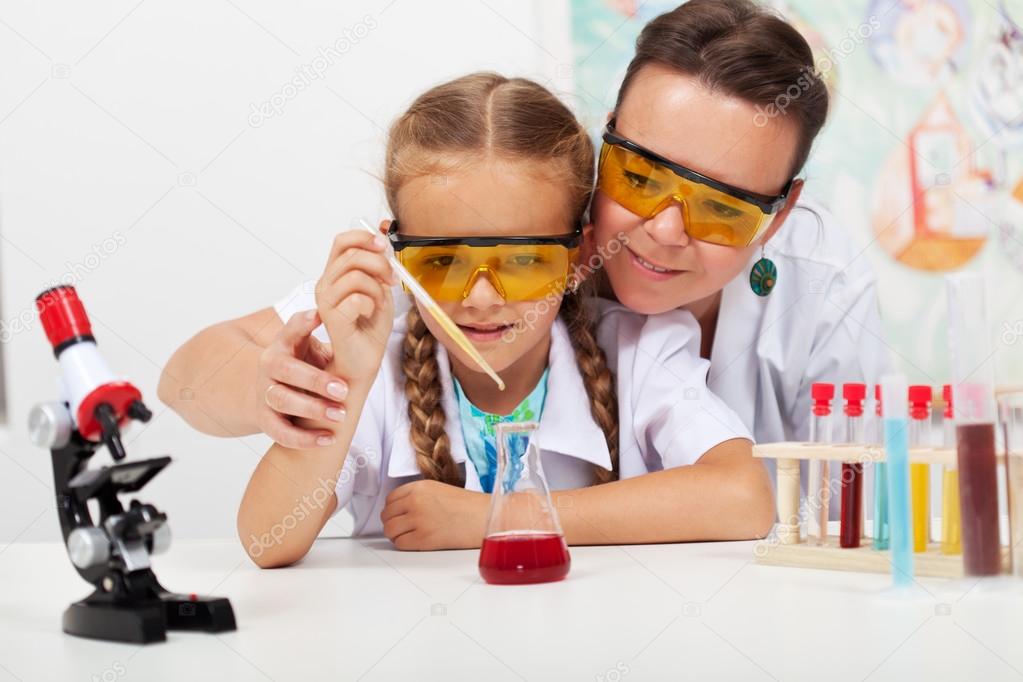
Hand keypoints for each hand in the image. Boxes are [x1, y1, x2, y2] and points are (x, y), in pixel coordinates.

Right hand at [257, 309, 348, 448]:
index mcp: (282, 344)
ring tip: (341, 415)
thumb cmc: (302, 361)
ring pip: (281, 400)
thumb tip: (330, 308)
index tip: (321, 320)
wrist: (274, 390)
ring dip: (312, 409)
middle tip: (344, 390)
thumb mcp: (307, 341)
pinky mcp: (265, 419)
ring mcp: (264, 393)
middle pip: (285, 371)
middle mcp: (268, 367)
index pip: (289, 332)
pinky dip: (303, 438)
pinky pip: (280, 432)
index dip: (303, 327)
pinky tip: (329, 438)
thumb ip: (317, 328)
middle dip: (315, 380)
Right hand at [315, 230, 395, 385]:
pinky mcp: (332, 319)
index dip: (365, 237)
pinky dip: (372, 304)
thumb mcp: (380, 289)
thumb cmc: (370, 329)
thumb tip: (382, 236)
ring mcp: (325, 302)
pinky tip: (371, 314)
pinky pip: (358, 298)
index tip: (384, 246)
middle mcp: (325, 285)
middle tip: (391, 281)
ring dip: (377, 289)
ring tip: (379, 304)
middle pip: (352, 255)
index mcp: (334, 275)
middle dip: (380, 264)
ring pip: (356, 275)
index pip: (342, 241)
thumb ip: (379, 265)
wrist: (364, 362)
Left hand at [380, 480, 489, 549]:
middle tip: (403, 527)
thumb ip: (418, 495)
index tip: (398, 515)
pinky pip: (400, 543)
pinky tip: (416, 542)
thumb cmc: (468, 506)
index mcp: (419, 487)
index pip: (390, 499)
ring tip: (409, 535)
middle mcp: (415, 501)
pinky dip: (405, 545)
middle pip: (387, 515)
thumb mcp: (439, 489)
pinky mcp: (423, 538)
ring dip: (396, 535)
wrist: (483, 518)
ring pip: (390, 530)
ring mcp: (418, 520)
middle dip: (393, 522)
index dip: (393, 509)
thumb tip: (400, 508)